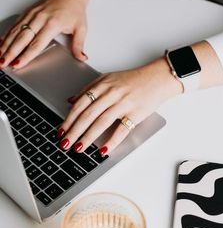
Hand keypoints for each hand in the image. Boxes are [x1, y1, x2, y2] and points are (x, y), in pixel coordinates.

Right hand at [0, 0, 92, 68]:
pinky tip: (1, 42)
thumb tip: (81, 58)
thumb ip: (78, 45)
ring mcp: (33, 14)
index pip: (37, 44)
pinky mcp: (28, 11)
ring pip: (16, 31)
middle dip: (11, 52)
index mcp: (53, 23)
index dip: (26, 55)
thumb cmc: (74, 9)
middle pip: (22, 38)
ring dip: (6, 44)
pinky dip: (7, 34)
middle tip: (3, 63)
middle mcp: (40, 18)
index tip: (18, 63)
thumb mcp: (81, 28)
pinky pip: (15, 24)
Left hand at [57, 58, 181, 154]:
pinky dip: (112, 141)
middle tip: (65, 144)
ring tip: (79, 148)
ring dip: (88, 137)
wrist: (158, 78)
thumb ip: (89, 89)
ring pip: (101, 122)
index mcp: (102, 85)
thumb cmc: (133, 79)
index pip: (80, 104)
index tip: (60, 131)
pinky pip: (122, 130)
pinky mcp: (135, 113)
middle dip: (74, 131)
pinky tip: (103, 150)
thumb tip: (71, 101)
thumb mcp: (108, 78)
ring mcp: (123, 104)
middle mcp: (111, 94)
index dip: (69, 119)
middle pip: (88, 115)